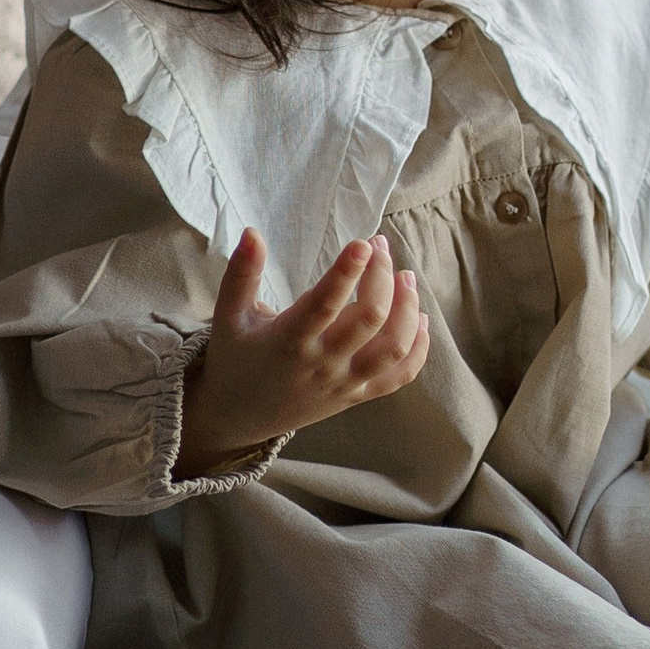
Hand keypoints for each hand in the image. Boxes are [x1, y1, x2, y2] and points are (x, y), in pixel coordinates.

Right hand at [172, 227, 429, 474]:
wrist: (238, 416)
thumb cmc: (234, 358)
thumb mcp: (228, 316)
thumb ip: (241, 273)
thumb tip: (252, 232)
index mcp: (288, 341)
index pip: (324, 304)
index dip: (347, 272)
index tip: (364, 243)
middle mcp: (321, 364)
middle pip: (369, 318)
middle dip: (382, 276)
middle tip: (381, 245)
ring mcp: (343, 383)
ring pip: (392, 348)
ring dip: (408, 310)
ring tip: (406, 277)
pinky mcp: (356, 395)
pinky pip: (398, 377)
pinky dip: (418, 350)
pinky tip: (421, 320)